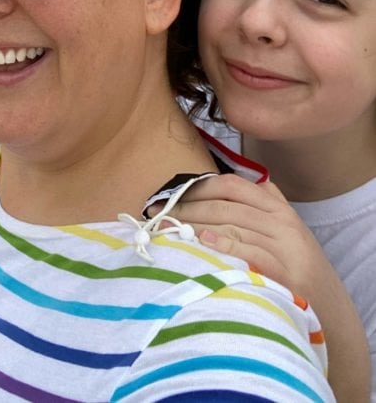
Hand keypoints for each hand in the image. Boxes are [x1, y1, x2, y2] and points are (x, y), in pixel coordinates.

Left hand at [148, 173, 324, 296]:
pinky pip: (249, 251)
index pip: (231, 185)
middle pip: (225, 205)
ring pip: (232, 224)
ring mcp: (284, 245)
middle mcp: (280, 221)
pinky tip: (203, 240)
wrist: (328, 304)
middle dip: (187, 207)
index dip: (197, 187)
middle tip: (159, 214)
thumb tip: (221, 183)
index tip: (168, 196)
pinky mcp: (286, 271)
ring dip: (196, 224)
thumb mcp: (282, 227)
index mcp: (275, 206)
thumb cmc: (294, 264)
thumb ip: (259, 202)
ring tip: (170, 227)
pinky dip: (224, 244)